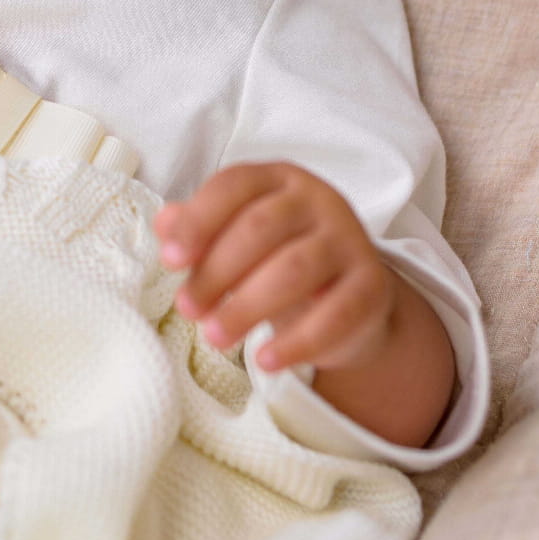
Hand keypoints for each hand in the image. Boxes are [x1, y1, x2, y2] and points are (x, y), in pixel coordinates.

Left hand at [152, 161, 397, 374]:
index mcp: (277, 179)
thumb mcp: (235, 238)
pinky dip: (297, 342)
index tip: (170, 260)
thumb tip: (165, 225)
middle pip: (261, 228)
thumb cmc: (276, 259)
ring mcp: (350, 240)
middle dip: (216, 271)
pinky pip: (336, 314)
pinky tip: (265, 360)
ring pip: (295, 269)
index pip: (234, 186)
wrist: (347, 299)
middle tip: (187, 309)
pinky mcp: (373, 286)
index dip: (199, 220)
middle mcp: (318, 200)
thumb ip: (198, 228)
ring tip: (214, 337)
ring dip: (248, 307)